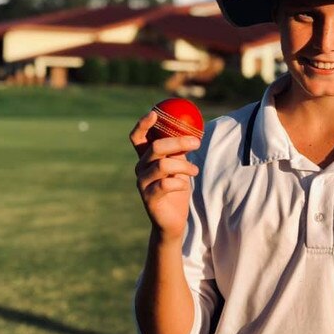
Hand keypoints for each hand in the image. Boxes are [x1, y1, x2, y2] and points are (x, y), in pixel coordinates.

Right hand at [130, 111, 200, 240]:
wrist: (173, 220)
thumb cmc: (176, 189)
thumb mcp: (179, 166)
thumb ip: (179, 150)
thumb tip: (193, 131)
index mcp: (145, 158)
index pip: (137, 137)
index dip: (143, 124)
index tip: (155, 112)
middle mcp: (140, 168)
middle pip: (155, 147)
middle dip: (178, 142)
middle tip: (196, 142)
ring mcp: (142, 183)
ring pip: (162, 166)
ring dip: (184, 166)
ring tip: (195, 171)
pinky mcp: (149, 198)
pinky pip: (165, 184)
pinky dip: (179, 183)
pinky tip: (185, 186)